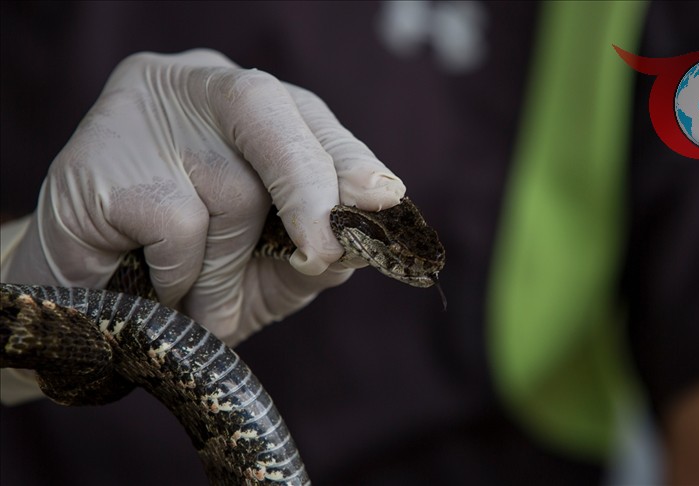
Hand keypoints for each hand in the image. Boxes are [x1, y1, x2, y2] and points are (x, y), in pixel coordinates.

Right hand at [1, 49, 404, 345]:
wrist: (98, 317)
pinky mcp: (94, 158)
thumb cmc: (196, 282)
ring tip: (198, 299)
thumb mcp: (274, 270)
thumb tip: (366, 233)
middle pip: (265, 108)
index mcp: (245, 108)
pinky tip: (152, 283)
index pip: (305, 114)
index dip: (347, 156)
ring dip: (227, 268)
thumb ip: (322, 251)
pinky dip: (181, 275)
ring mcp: (138, 113)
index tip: (383, 198)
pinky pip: (176, 222)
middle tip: (322, 254)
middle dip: (308, 187)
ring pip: (228, 184)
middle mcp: (193, 89)